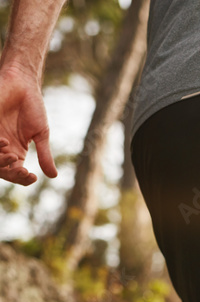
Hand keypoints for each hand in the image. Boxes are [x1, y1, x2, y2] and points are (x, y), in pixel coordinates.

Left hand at [0, 68, 56, 184]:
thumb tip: (53, 176)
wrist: (22, 83)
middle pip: (3, 171)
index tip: (32, 176)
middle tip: (23, 170)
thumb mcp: (41, 134)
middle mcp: (3, 148)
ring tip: (14, 157)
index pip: (16, 173)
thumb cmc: (32, 107)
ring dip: (3, 163)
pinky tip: (6, 143)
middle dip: (12, 174)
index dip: (22, 180)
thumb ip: (45, 155)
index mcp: (16, 153)